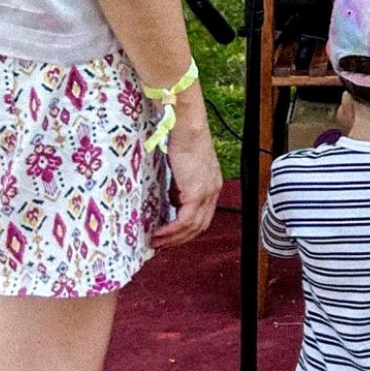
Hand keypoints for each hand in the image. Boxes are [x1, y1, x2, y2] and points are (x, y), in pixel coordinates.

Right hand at [153, 101, 221, 247]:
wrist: (188, 127)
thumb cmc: (183, 140)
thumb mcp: (184, 168)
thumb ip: (181, 185)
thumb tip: (172, 200)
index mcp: (213, 184)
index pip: (204, 214)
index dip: (188, 229)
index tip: (171, 235)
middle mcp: (214, 190)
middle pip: (200, 226)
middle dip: (180, 239)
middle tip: (161, 244)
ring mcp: (207, 192)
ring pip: (193, 227)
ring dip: (173, 238)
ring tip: (155, 242)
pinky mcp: (197, 192)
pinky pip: (185, 221)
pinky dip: (172, 231)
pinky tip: (159, 233)